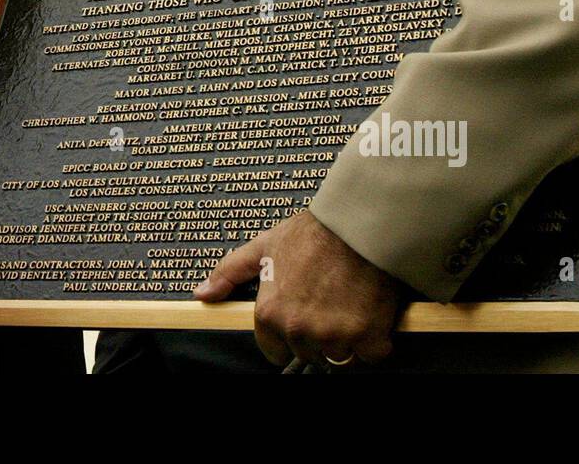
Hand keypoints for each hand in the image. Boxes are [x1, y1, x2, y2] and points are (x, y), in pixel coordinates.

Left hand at [194, 209, 402, 366]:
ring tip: (349, 305)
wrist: (358, 223)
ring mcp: (334, 335)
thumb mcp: (263, 246)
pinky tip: (372, 312)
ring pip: (340, 356)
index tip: (300, 321)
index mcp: (271, 314)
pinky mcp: (368, 336)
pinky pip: (373, 354)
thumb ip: (229, 272)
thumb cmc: (312, 233)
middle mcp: (299, 330)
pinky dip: (376, 339)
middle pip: (309, 353)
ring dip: (347, 339)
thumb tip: (202, 293)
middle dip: (318, 335)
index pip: (274, 351)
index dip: (288, 337)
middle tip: (329, 304)